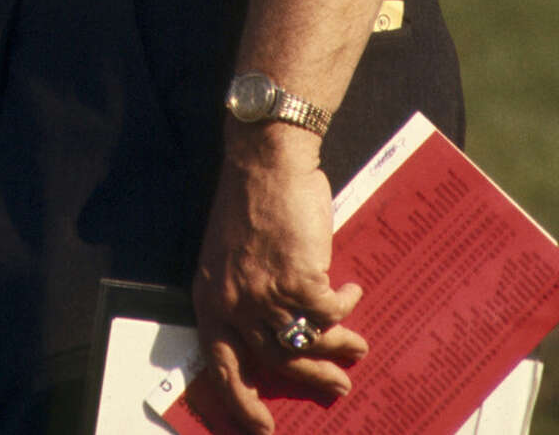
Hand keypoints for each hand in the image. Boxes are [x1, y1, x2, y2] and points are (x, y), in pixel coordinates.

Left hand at [192, 127, 367, 434]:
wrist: (265, 161)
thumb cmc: (249, 203)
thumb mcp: (231, 257)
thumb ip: (246, 295)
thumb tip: (277, 332)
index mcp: (210, 298)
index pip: (221, 366)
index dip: (241, 402)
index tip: (262, 426)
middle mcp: (234, 303)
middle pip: (275, 361)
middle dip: (311, 377)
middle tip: (338, 387)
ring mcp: (266, 294)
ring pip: (307, 341)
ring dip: (337, 346)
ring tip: (358, 347)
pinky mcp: (299, 280)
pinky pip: (330, 311)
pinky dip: (345, 305)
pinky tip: (351, 290)